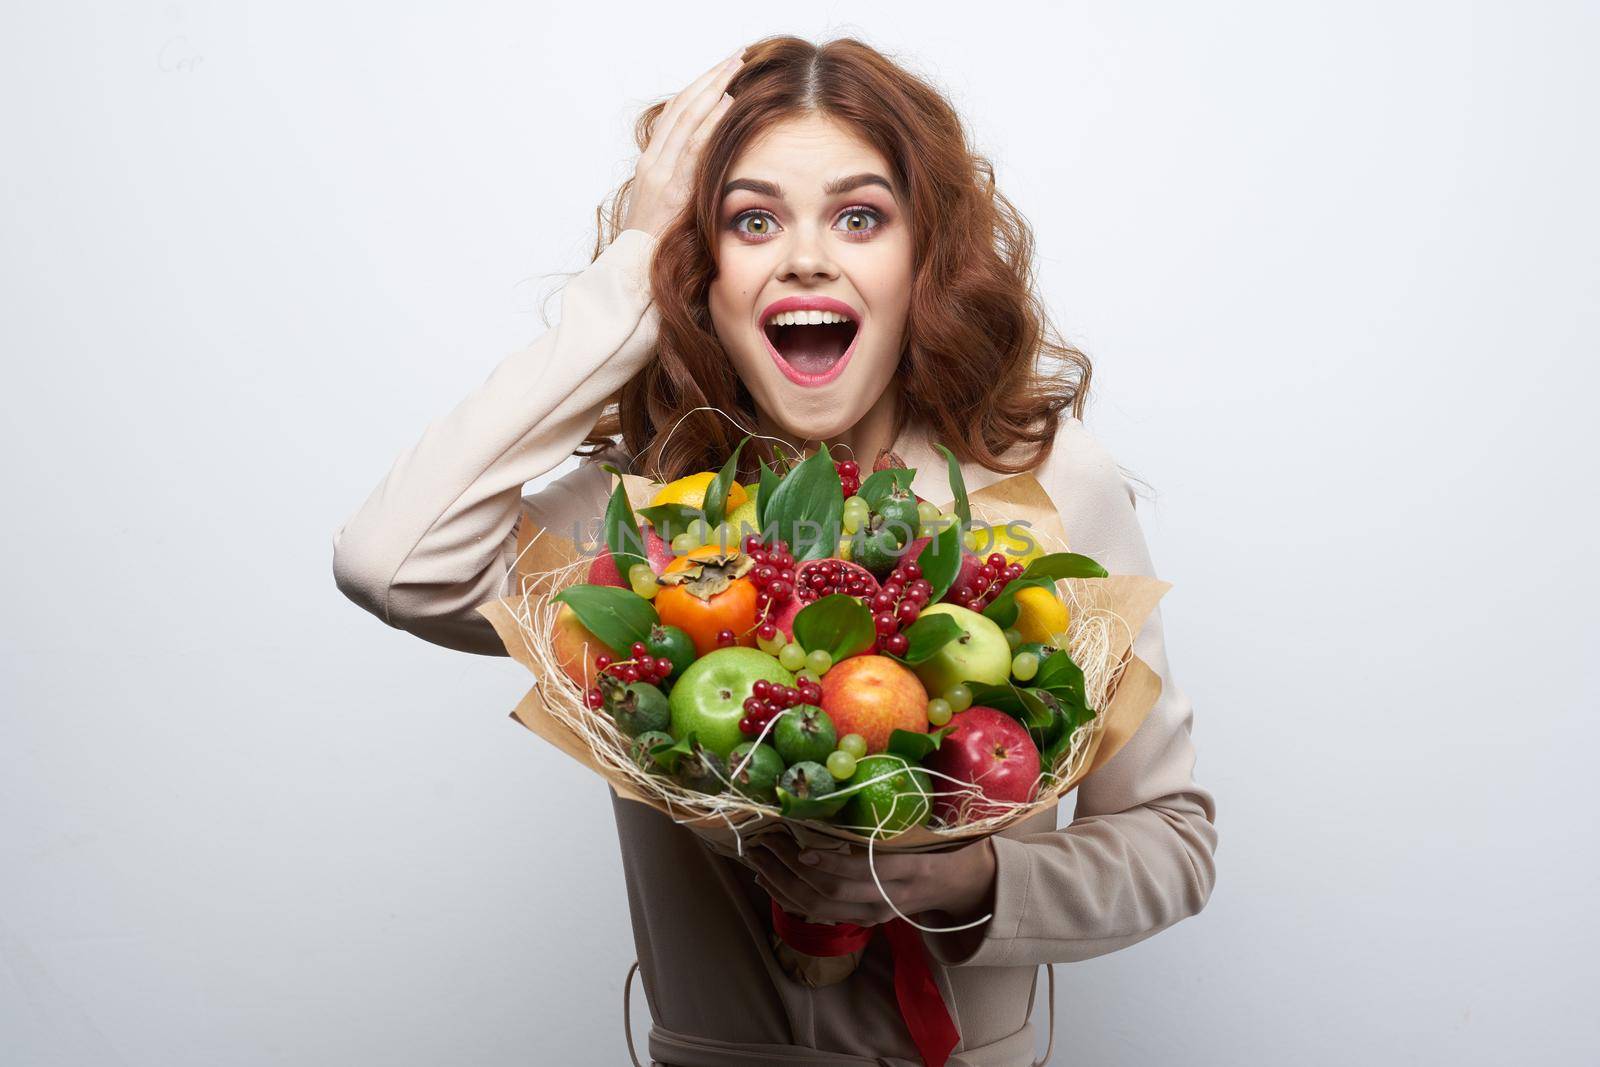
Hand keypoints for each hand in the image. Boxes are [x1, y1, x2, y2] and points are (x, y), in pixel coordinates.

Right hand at [620, 50, 742, 238]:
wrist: (635, 270)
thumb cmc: (656, 245)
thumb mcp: (668, 207)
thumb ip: (685, 183)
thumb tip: (711, 166)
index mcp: (651, 163)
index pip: (675, 114)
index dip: (699, 88)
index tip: (720, 72)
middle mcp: (653, 162)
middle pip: (682, 106)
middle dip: (710, 78)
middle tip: (735, 57)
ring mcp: (660, 172)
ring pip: (686, 119)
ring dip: (713, 90)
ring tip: (736, 70)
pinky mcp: (671, 187)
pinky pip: (692, 147)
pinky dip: (710, 123)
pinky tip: (727, 106)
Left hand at [746, 834, 996, 928]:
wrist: (957, 885)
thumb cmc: (942, 844)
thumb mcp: (931, 826)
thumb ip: (901, 810)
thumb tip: (858, 776)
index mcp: (910, 870)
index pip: (864, 872)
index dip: (831, 863)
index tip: (802, 848)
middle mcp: (889, 899)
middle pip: (832, 894)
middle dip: (793, 870)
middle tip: (766, 843)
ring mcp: (873, 915)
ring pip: (819, 908)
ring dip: (782, 884)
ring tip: (757, 858)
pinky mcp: (861, 920)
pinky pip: (818, 913)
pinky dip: (788, 897)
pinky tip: (767, 878)